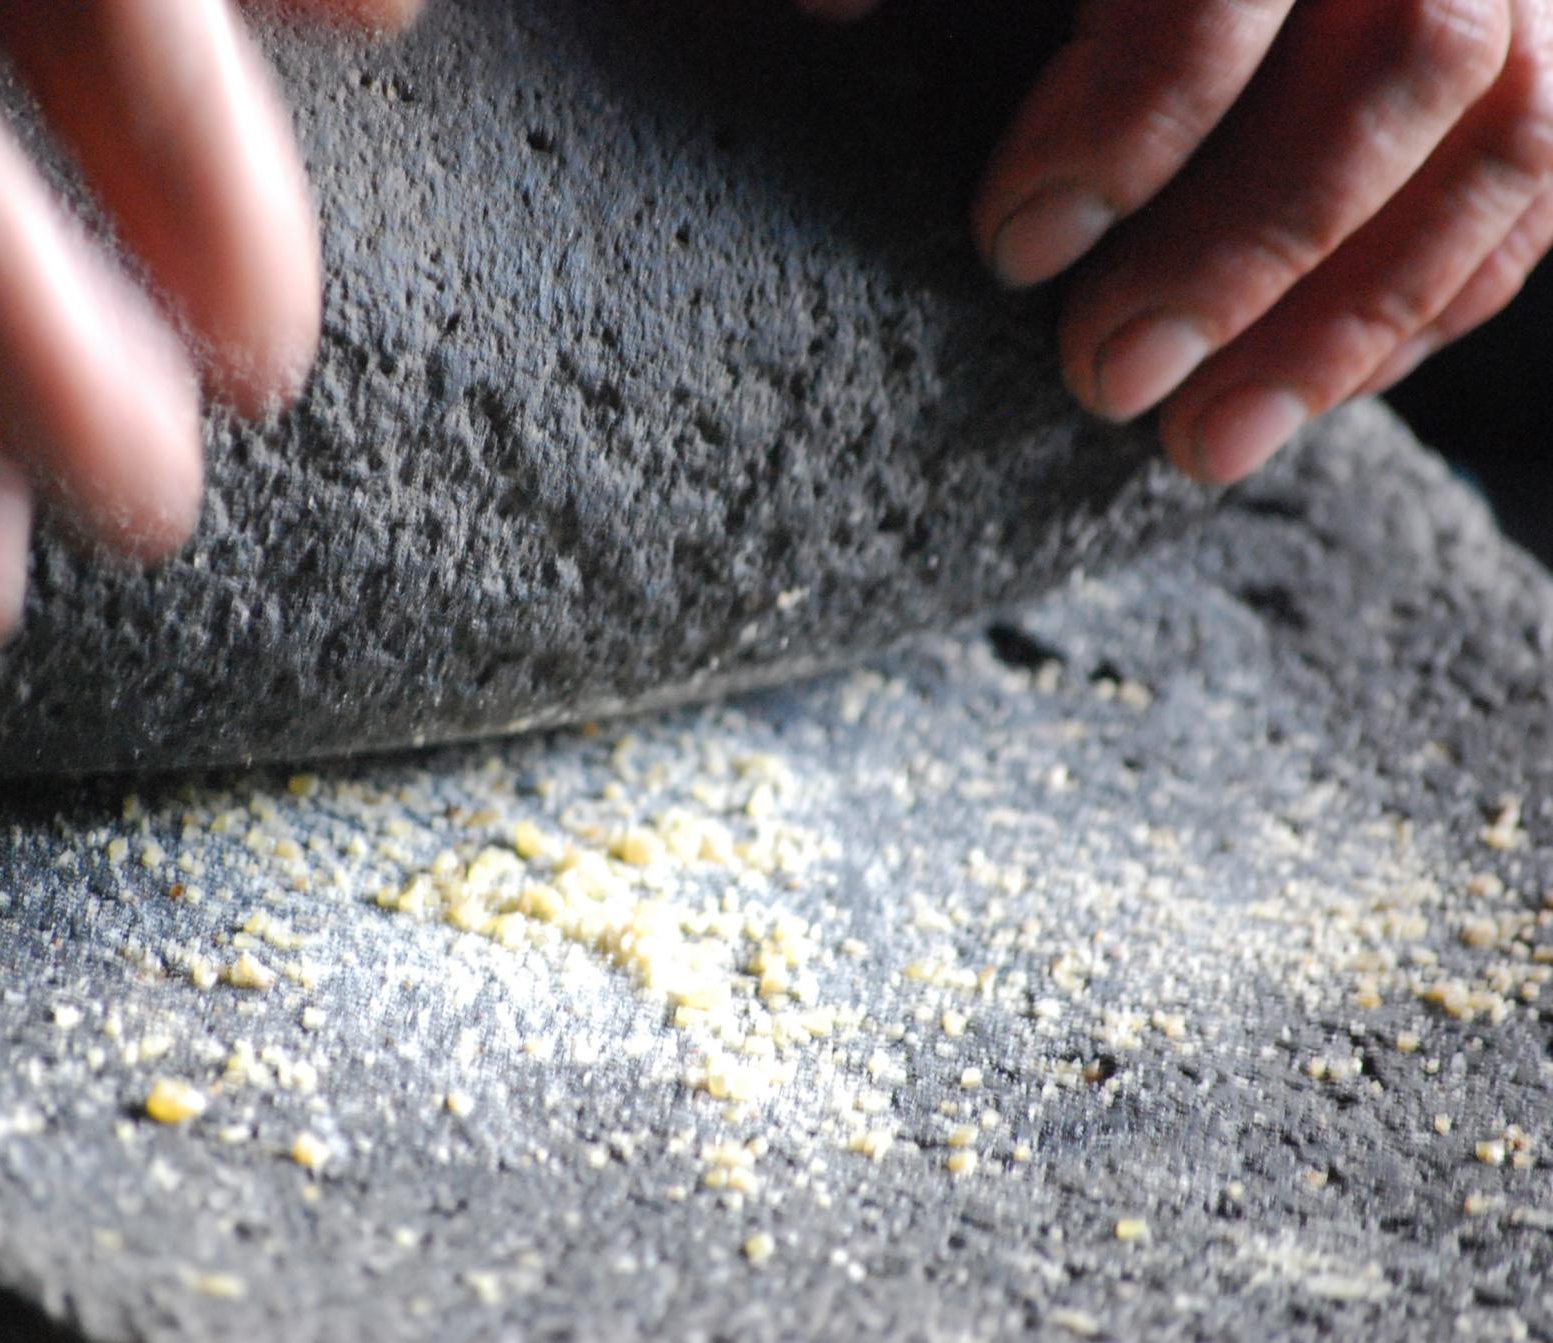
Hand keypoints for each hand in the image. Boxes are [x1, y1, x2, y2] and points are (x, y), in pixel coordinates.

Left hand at [820, 0, 1552, 485]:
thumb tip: (823, 8)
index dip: (1125, 125)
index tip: (1012, 248)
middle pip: (1400, 63)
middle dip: (1240, 253)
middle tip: (1102, 383)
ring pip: (1501, 135)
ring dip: (1349, 320)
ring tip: (1204, 446)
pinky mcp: (1551, 41)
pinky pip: (1541, 181)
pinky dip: (1435, 301)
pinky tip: (1318, 396)